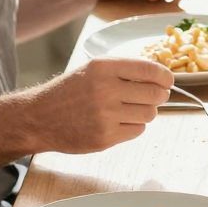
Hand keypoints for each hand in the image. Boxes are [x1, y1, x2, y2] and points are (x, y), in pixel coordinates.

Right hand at [28, 57, 172, 153]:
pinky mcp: (105, 137)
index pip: (150, 70)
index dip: (165, 77)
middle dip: (159, 96)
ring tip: (129, 109)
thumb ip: (124, 71)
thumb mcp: (92, 70)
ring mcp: (105, 116)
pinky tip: (118, 121)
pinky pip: (137, 130)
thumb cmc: (70, 92)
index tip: (168, 81)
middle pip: (155, 95)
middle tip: (152, 96)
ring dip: (145, 112)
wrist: (39, 118)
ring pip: (149, 114)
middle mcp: (105, 90)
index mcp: (103, 68)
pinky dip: (133, 126)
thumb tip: (161, 76)